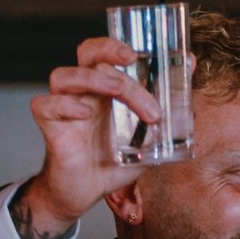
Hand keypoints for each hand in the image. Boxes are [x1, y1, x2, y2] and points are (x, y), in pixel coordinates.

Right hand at [14, 37, 161, 238]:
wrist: (85, 193)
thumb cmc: (113, 163)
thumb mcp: (148, 141)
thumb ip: (169, 118)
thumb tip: (193, 100)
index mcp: (103, 89)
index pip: (102, 53)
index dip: (115, 45)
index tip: (138, 53)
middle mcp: (82, 92)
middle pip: (86, 55)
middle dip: (109, 52)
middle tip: (131, 60)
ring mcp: (64, 108)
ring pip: (64, 75)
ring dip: (95, 78)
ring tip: (118, 91)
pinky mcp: (51, 127)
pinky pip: (46, 105)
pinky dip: (64, 105)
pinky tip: (83, 114)